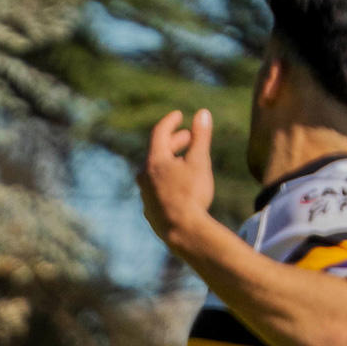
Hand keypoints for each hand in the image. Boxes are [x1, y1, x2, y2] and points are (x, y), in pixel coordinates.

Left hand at [137, 109, 215, 251]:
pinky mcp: (149, 209)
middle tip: (189, 138)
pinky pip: (157, 188)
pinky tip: (179, 184)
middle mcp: (144, 176)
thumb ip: (200, 136)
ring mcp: (144, 194)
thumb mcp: (199, 161)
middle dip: (174, 142)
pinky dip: (168, 180)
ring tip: (186, 160)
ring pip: (156, 171)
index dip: (170, 122)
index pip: (159, 133)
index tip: (179, 116)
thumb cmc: (192, 194)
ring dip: (171, 162)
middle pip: (157, 152)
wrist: (182, 231)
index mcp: (154, 162)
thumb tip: (202, 113)